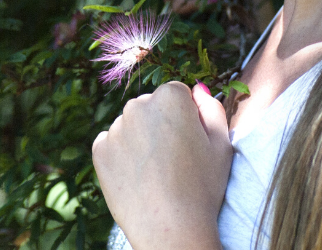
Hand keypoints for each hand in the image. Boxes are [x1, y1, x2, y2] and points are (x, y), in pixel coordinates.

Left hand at [92, 82, 232, 249]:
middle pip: (151, 107)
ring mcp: (116, 127)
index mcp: (170, 97)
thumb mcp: (221, 145)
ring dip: (140, 139)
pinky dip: (122, 156)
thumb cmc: (202, 188)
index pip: (177, 94)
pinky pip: (112, 144)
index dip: (186, 118)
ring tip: (156, 173)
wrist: (171, 230)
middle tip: (173, 160)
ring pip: (131, 125)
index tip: (190, 142)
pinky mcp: (99, 150)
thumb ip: (212, 109)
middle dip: (160, 124)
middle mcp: (137, 105)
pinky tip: (138, 177)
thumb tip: (197, 90)